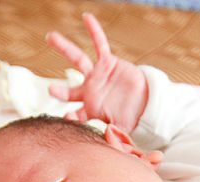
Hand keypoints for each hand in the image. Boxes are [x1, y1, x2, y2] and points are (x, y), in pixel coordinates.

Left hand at [46, 12, 147, 133]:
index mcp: (90, 110)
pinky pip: (100, 45)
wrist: (148, 103)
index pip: (75, 116)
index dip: (71, 118)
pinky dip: (94, 32)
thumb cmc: (133, 118)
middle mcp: (89, 92)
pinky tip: (86, 18)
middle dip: (60, 91)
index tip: (67, 119)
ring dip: (64, 48)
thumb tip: (111, 145)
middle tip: (51, 89)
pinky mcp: (108, 63)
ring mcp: (97, 76)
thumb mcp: (123, 130)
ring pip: (77, 61)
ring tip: (50, 37)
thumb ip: (115, 137)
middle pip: (69, 91)